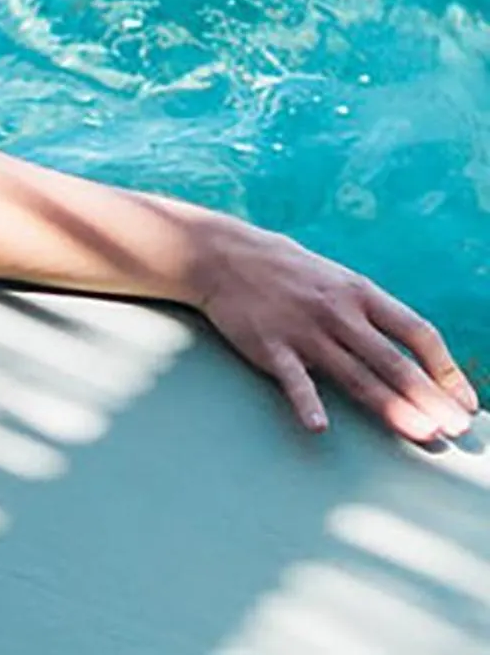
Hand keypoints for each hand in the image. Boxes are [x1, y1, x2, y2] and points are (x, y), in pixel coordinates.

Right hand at [192, 216, 476, 441]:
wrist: (222, 254)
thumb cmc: (287, 271)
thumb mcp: (336, 279)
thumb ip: (371, 314)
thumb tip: (415, 353)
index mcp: (359, 292)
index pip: (416, 331)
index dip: (446, 368)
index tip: (465, 402)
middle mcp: (337, 311)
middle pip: (392, 360)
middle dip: (428, 397)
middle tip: (455, 429)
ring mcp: (304, 329)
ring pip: (355, 375)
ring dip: (391, 406)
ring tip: (422, 434)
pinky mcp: (270, 346)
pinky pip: (293, 379)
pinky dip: (307, 403)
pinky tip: (319, 427)